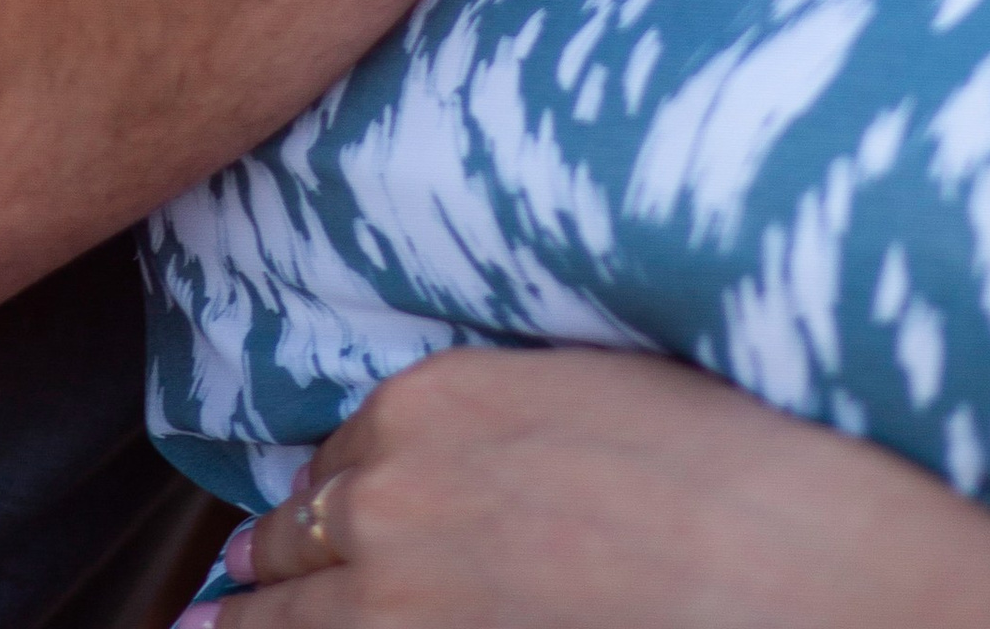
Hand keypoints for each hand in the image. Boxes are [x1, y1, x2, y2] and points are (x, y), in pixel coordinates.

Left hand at [219, 347, 989, 623]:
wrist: (766, 560)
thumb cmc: (711, 466)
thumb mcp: (591, 385)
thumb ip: (501, 413)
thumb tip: (477, 454)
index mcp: (426, 401)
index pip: (344, 447)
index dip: (332, 483)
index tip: (315, 504)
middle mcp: (383, 494)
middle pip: (296, 532)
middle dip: (271, 556)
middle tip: (235, 577)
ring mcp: (389, 599)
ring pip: (282, 612)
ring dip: (254, 616)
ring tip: (223, 622)